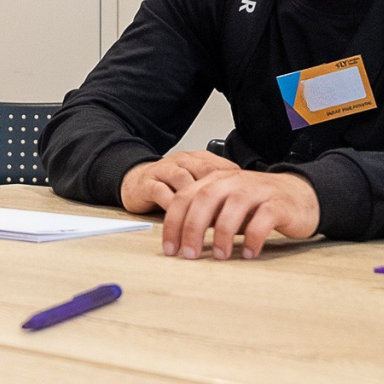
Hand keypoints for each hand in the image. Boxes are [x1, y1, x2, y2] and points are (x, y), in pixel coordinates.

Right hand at [119, 150, 240, 212]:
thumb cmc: (171, 186)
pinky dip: (172, 206)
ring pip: (183, 181)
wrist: (135, 181)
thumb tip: (248, 216)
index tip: (246, 210)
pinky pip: (161, 191)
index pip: (223, 169)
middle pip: (205, 172)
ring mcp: (165, 170)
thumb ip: (220, 197)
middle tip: (229, 218)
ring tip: (205, 223)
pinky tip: (180, 220)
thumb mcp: (198, 187)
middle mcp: (183, 161)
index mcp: (200, 160)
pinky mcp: (147, 183)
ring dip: (195, 203)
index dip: (235, 189)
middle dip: (218, 195)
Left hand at [161, 170, 318, 259]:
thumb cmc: (258, 204)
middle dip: (192, 228)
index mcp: (215, 181)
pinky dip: (254, 237)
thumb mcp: (226, 206)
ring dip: (223, 234)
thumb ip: (204, 215)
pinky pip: (264, 218)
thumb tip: (178, 240)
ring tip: (220, 256)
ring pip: (233, 206)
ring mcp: (257, 191)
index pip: (185, 197)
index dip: (173, 223)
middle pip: (204, 199)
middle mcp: (233, 182)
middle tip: (188, 255)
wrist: (299, 195)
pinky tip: (250, 254)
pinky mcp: (278, 204)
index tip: (170, 249)